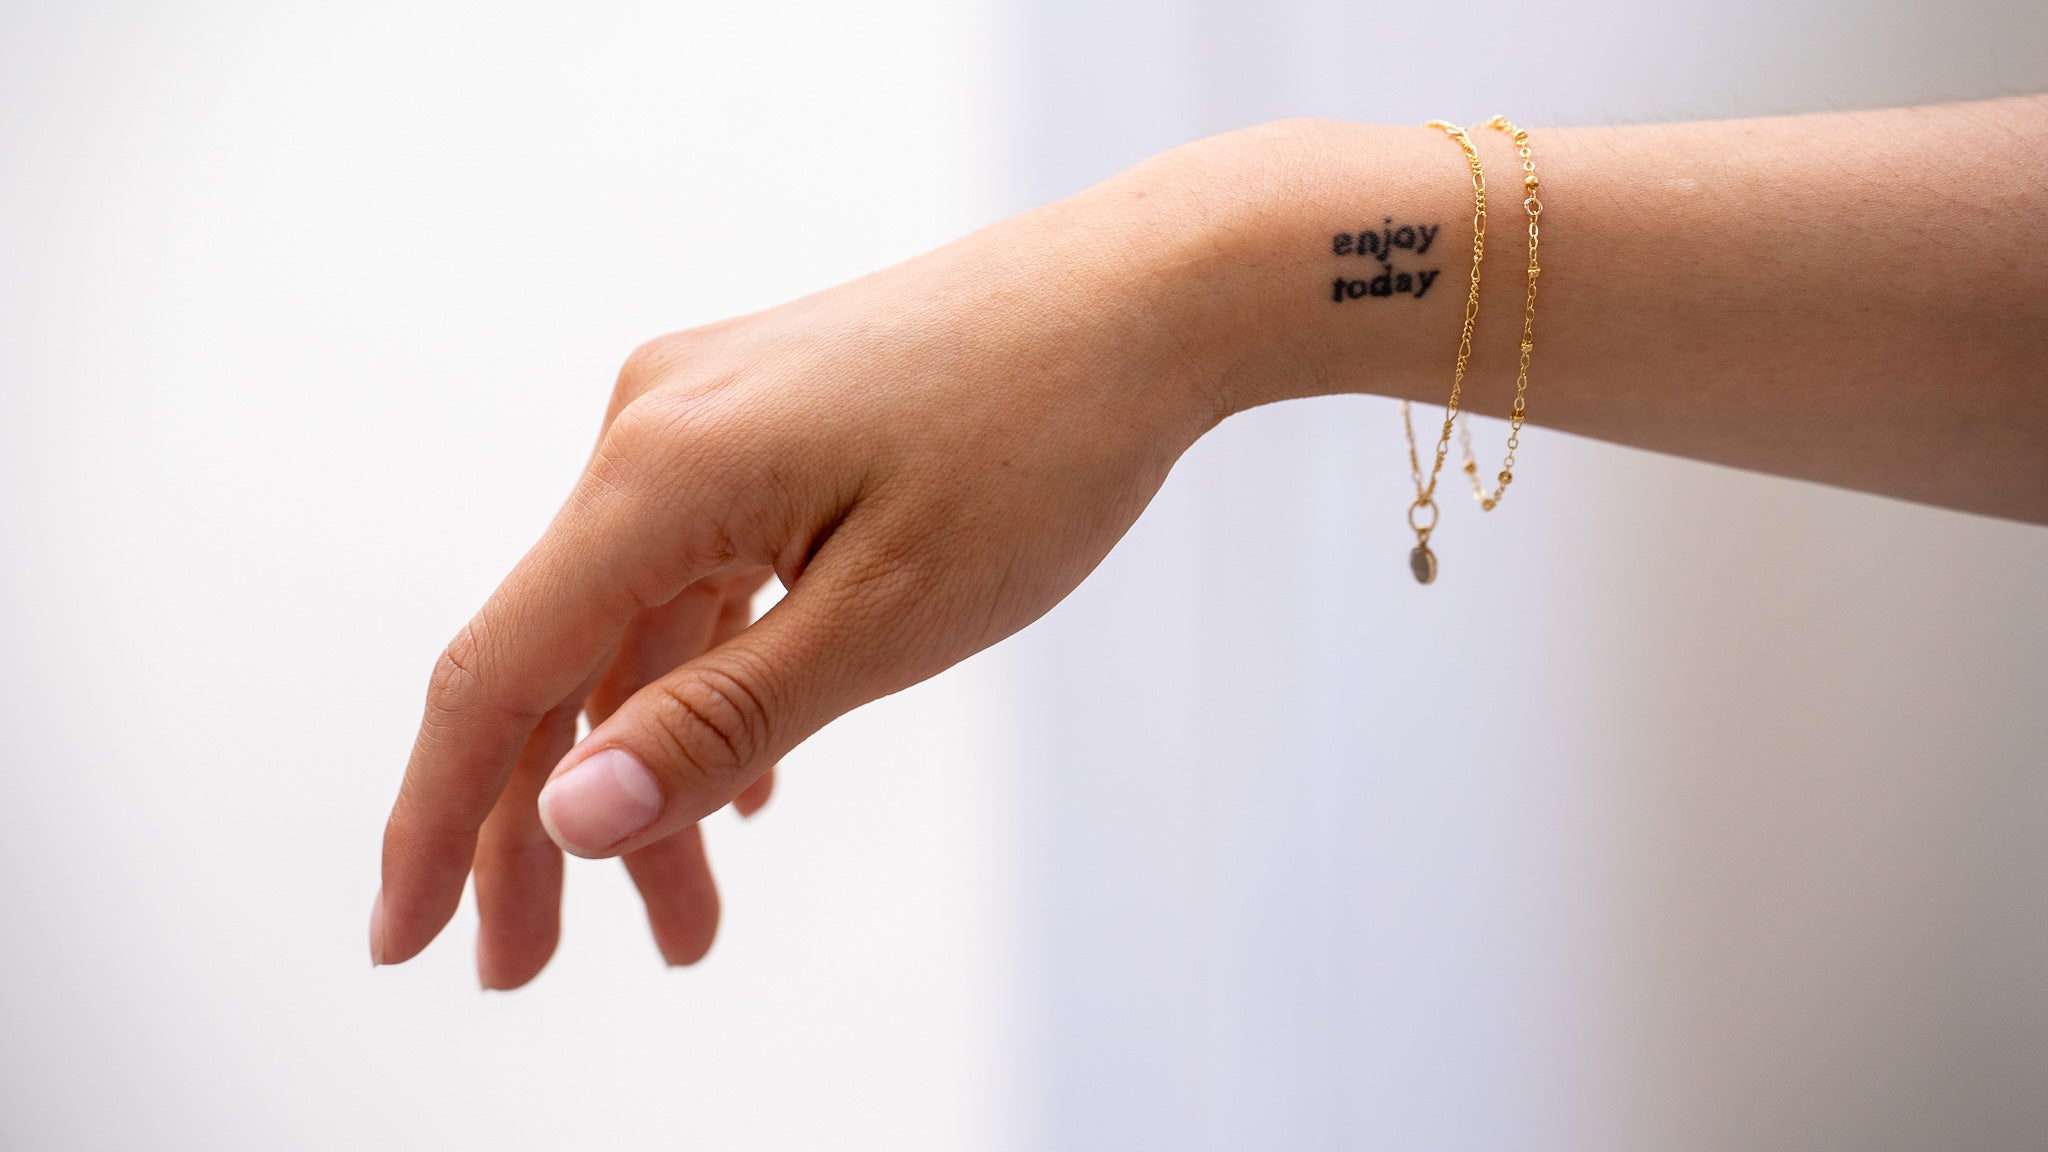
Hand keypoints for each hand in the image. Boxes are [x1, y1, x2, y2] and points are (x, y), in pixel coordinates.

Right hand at [367, 162, 1242, 984]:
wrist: (1145, 296)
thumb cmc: (1042, 442)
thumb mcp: (888, 618)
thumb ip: (719, 718)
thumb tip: (568, 816)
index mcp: (663, 473)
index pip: (498, 673)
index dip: (438, 821)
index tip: (403, 941)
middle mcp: (652, 429)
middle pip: (557, 660)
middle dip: (548, 828)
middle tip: (534, 971)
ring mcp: (704, 416)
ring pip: (637, 629)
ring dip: (652, 771)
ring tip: (690, 922)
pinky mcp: (760, 423)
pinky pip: (697, 577)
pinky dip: (708, 685)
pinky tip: (745, 787)